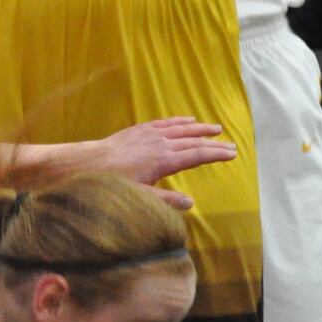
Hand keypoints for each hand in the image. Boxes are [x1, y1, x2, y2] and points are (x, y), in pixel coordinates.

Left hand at [93, 116, 236, 209]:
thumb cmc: (113, 182)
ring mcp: (151, 134)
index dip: (216, 154)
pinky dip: (180, 121)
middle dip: (214, 143)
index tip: (232, 154)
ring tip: (216, 128)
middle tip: (232, 144)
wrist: (90, 162)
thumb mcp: (140, 196)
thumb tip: (190, 202)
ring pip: (182, 128)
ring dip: (200, 128)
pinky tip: (188, 120)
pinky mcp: (141, 129)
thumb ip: (166, 199)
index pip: (197, 156)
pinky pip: (165, 122)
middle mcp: (161, 143)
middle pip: (194, 141)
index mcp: (164, 160)